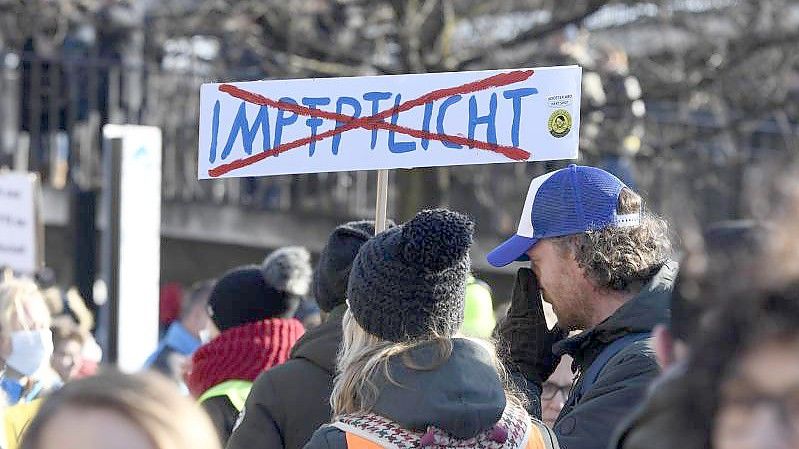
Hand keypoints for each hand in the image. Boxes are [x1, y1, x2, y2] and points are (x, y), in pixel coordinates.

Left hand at [497, 268, 566, 385]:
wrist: (514, 378)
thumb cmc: (538, 360)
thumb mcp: (556, 342)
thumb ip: (562, 326)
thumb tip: (570, 317)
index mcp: (529, 309)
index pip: (525, 279)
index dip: (532, 273)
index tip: (540, 271)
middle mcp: (514, 311)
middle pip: (519, 288)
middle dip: (529, 284)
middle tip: (541, 284)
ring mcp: (505, 320)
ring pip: (516, 303)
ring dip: (525, 303)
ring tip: (537, 308)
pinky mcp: (500, 330)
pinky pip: (512, 317)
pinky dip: (519, 317)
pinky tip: (526, 327)